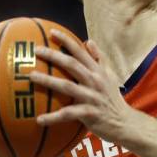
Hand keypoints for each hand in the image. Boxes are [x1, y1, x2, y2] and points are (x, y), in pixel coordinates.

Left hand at [28, 29, 134, 143]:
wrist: (125, 123)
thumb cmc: (113, 99)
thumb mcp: (110, 77)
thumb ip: (99, 59)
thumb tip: (88, 41)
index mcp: (98, 71)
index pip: (81, 52)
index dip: (66, 41)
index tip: (52, 32)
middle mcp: (95, 81)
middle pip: (72, 65)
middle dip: (53, 56)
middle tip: (36, 50)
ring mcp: (92, 97)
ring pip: (67, 86)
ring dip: (48, 80)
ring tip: (31, 77)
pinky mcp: (89, 114)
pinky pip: (67, 114)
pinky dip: (52, 117)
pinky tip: (38, 120)